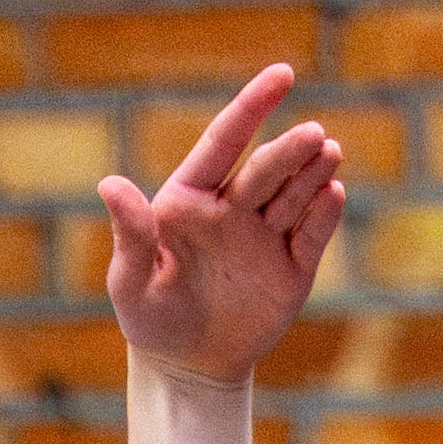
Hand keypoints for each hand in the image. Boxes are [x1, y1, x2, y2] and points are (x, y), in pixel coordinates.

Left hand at [97, 65, 345, 385]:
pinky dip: (324, 214)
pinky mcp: (294, 265)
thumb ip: (129, 234)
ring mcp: (267, 233)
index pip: (224, 142)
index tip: (283, 75)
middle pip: (266, 167)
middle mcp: (233, 206)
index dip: (252, 106)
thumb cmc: (150, 320)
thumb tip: (110, 183)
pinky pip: (312, 234)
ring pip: (295, 192)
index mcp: (191, 197)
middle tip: (313, 136)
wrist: (188, 368)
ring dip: (313, 172)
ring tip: (328, 153)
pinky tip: (333, 194)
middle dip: (290, 149)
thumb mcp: (130, 283)